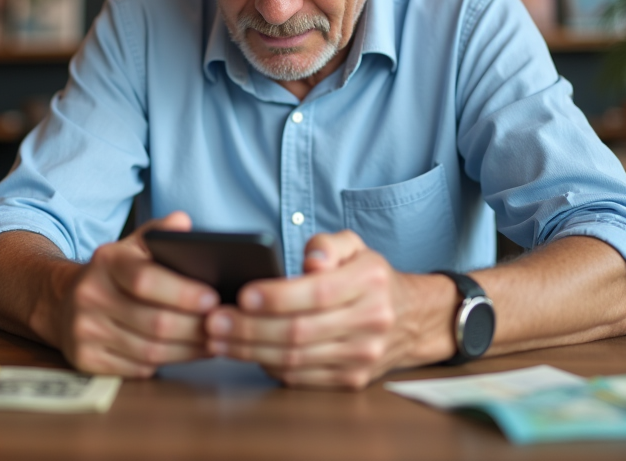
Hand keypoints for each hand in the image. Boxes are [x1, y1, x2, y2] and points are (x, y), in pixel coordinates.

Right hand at [55, 211, 219, 377]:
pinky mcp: (86, 360)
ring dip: (189, 350)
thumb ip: (159, 234)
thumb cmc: (114, 275)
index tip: (214, 298)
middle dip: (196, 327)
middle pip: (154, 322)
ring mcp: (85, 331)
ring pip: (150, 351)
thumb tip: (183, 223)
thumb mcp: (132, 247)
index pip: (145, 279)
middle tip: (224, 326)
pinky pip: (138, 369)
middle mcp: (90, 295)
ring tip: (215, 341)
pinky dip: (169, 364)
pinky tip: (190, 354)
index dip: (183, 293)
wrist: (64, 303)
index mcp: (106, 261)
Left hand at [204, 231, 454, 389]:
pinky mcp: (352, 380)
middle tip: (214, 322)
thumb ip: (328, 243)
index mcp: (370, 282)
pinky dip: (270, 367)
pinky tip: (246, 354)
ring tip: (218, 339)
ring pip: (296, 359)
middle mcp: (371, 322)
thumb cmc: (370, 277)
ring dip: (250, 352)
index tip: (242, 294)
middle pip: (300, 331)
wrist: (411, 319)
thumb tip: (312, 259)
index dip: (277, 296)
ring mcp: (362, 356)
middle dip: (250, 328)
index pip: (317, 293)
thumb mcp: (355, 246)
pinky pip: (302, 378)